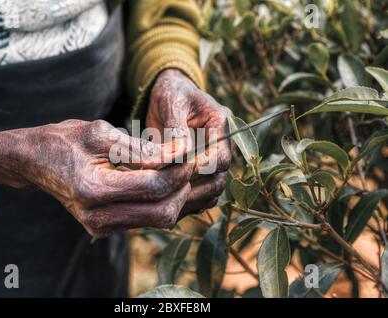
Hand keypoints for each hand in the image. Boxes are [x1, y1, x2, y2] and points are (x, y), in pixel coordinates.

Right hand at [0, 120, 193, 236]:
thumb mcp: (101, 133)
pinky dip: (163, 201)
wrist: (34, 161)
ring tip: (183, 170)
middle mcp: (97, 216)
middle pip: (162, 211)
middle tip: (192, 162)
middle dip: (184, 187)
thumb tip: (179, 152)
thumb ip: (141, 147)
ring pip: (158, 219)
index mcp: (94, 189)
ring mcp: (101, 226)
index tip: (191, 151)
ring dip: (177, 196)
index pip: (154, 186)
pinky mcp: (105, 227)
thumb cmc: (63, 141)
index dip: (179, 169)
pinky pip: (146, 219)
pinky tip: (167, 180)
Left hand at [148, 69, 232, 215]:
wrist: (168, 96)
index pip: (222, 157)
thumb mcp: (171, 102)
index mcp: (221, 125)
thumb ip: (177, 127)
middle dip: (194, 188)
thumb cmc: (170, 94)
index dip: (202, 169)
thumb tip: (181, 154)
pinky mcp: (204, 172)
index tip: (176, 172)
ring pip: (212, 191)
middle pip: (219, 179)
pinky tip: (167, 202)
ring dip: (191, 199)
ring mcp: (215, 160)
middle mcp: (223, 145)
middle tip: (165, 191)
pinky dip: (188, 202)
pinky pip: (203, 195)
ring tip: (163, 200)